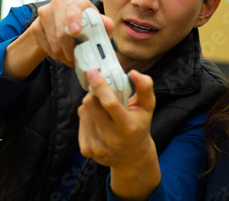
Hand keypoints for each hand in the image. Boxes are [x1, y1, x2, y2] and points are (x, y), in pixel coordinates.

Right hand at [29, 0, 113, 66]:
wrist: (61, 25)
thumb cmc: (85, 24)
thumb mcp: (96, 23)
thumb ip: (105, 24)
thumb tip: (107, 25)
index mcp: (77, 0)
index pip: (74, 8)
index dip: (74, 20)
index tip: (76, 31)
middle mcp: (59, 3)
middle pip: (63, 31)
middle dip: (70, 49)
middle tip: (76, 59)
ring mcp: (45, 14)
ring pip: (54, 41)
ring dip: (63, 54)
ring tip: (71, 59)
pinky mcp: (36, 26)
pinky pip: (45, 46)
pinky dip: (55, 55)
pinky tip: (62, 55)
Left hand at [78, 69, 159, 198]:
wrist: (133, 157)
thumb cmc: (140, 125)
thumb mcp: (148, 106)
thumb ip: (145, 87)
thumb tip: (133, 72)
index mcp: (128, 126)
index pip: (110, 104)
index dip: (100, 86)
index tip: (93, 72)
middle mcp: (112, 138)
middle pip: (90, 106)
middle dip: (93, 93)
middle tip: (100, 92)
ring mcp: (97, 146)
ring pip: (83, 112)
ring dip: (90, 105)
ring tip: (102, 109)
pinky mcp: (87, 150)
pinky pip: (80, 122)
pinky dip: (87, 117)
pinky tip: (98, 121)